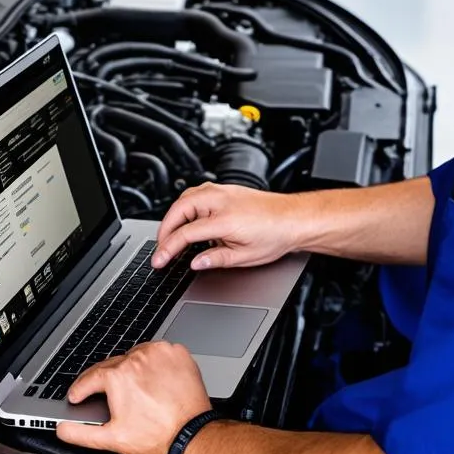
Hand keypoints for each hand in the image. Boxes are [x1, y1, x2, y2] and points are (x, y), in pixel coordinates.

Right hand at [56, 341, 210, 453]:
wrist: (194, 439)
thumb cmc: (158, 441)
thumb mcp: (112, 441)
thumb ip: (81, 432)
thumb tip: (63, 428)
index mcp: (119, 376)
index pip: (90, 378)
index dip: (80, 390)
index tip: (78, 396)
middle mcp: (139, 358)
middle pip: (113, 366)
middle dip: (105, 381)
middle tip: (102, 396)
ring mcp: (161, 354)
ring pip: (136, 357)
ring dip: (130, 370)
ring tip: (131, 391)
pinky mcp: (179, 355)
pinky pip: (159, 354)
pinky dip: (153, 365)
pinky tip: (152, 381)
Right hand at [152, 182, 303, 270]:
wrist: (294, 219)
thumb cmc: (276, 235)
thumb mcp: (245, 257)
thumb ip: (216, 260)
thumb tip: (195, 263)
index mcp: (224, 219)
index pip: (185, 233)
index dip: (167, 249)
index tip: (159, 260)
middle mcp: (221, 201)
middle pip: (178, 209)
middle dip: (164, 230)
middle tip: (160, 248)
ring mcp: (223, 192)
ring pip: (185, 197)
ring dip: (174, 215)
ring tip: (170, 235)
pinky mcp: (226, 190)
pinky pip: (197, 193)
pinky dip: (185, 206)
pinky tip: (186, 218)